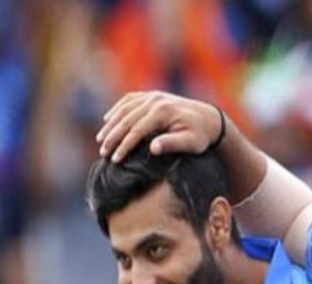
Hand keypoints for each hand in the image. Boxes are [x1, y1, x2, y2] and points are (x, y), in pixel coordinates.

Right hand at [97, 91, 223, 162]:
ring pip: (125, 109)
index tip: (115, 160)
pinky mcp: (152, 96)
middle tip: (103, 153)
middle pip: (126, 119)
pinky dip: (117, 109)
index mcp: (163, 112)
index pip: (137, 130)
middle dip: (113, 137)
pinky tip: (108, 119)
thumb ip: (172, 144)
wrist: (209, 119)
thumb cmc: (201, 135)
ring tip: (101, 140)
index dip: (124, 145)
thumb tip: (153, 148)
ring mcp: (152, 96)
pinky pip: (129, 100)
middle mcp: (155, 100)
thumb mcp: (191, 143)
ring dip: (111, 124)